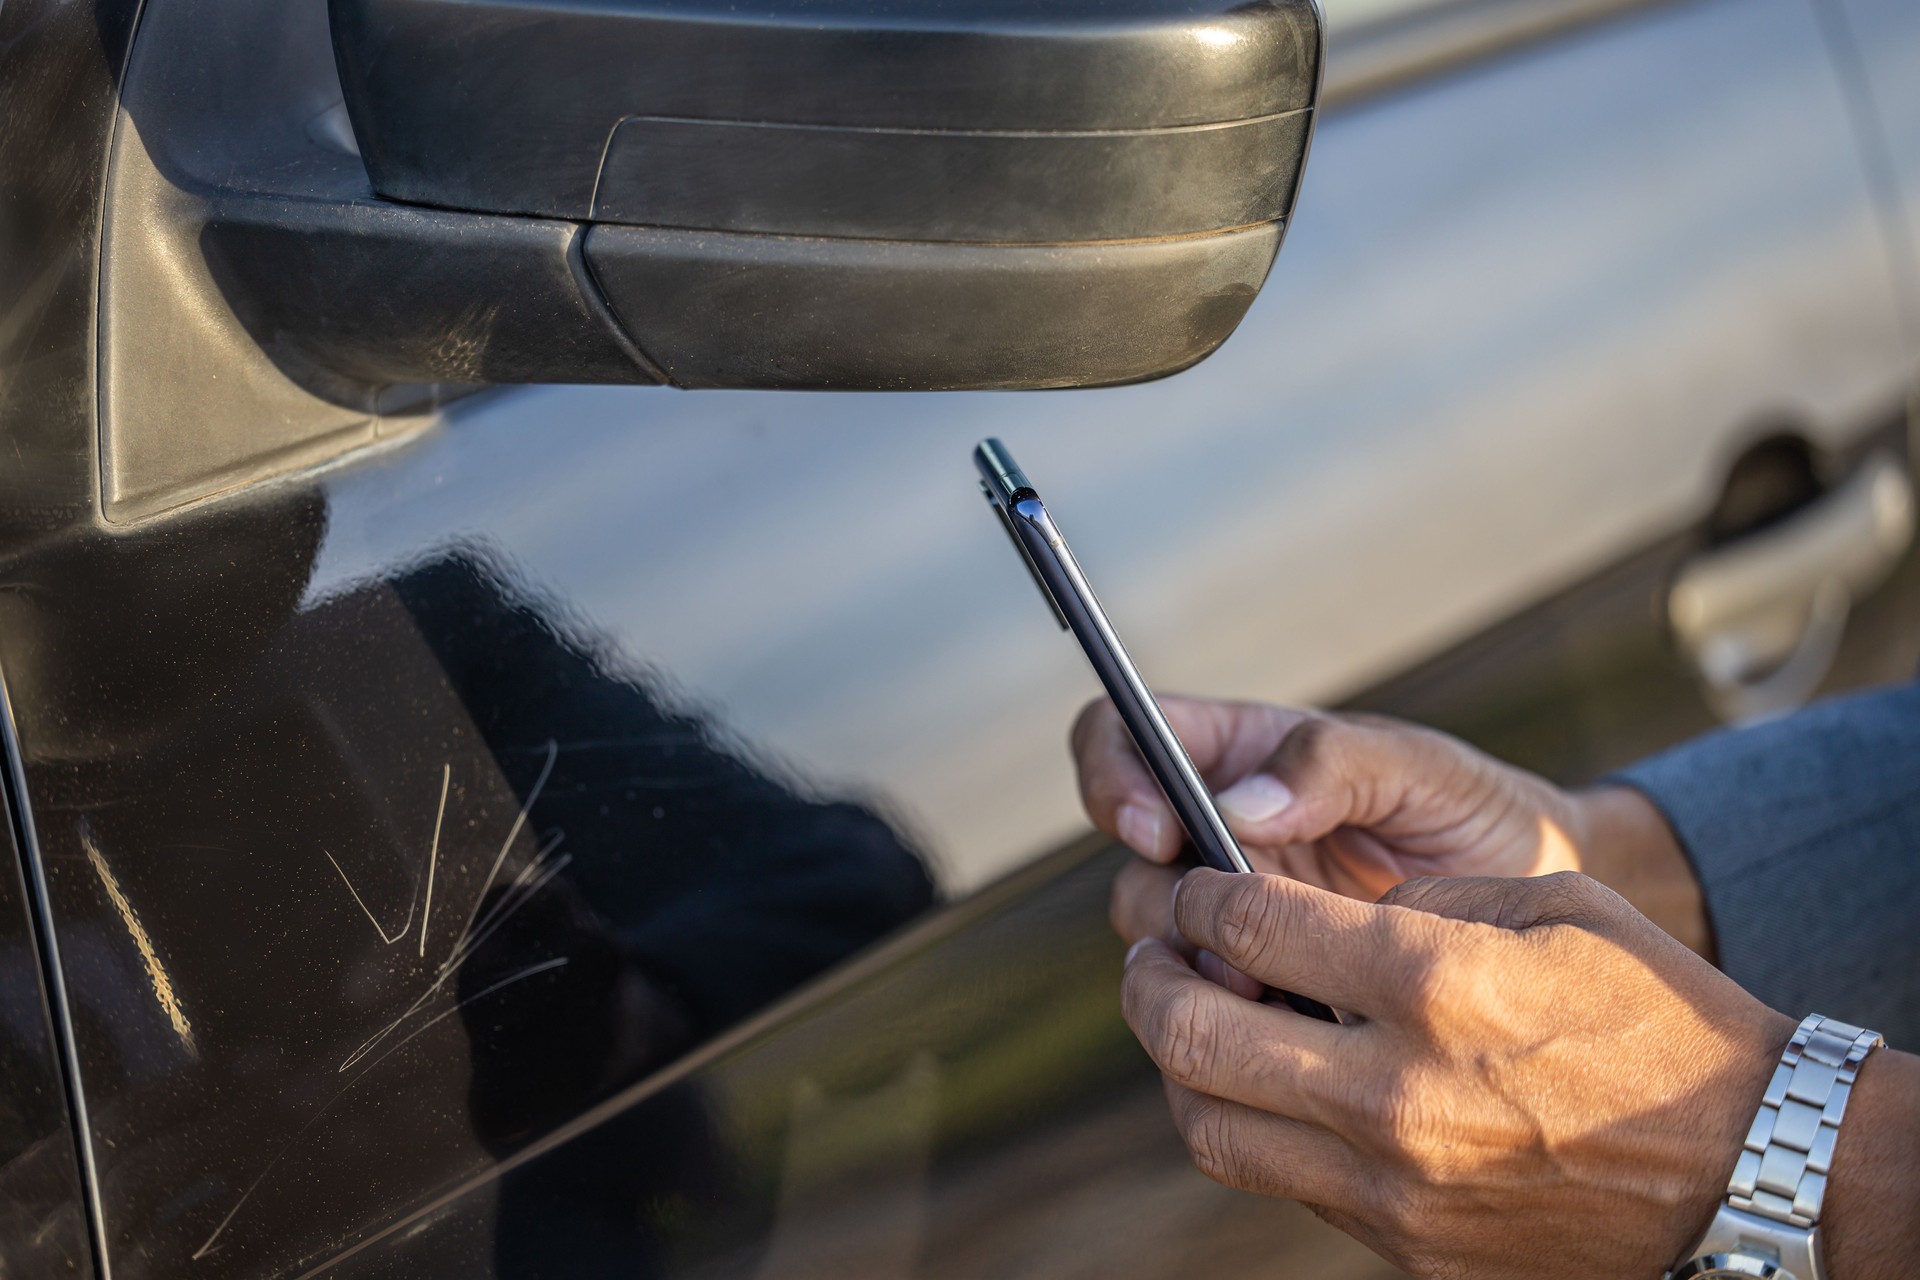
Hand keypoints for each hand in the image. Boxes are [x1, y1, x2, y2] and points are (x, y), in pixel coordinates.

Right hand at [1077, 697, 1709, 953]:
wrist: (1540, 910)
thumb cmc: (1478, 813)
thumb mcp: (1420, 770)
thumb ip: (1333, 764)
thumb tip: (1236, 804)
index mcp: (1238, 755)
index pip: (1118, 738)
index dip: (1112, 777)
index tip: (1158, 830)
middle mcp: (1216, 831)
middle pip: (1128, 857)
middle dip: (1163, 901)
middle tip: (1233, 943)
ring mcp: (1234, 910)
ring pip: (1155, 936)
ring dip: (1194, 965)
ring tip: (1273, 990)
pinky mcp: (1258, 981)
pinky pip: (1207, 1000)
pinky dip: (1231, 1016)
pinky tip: (1295, 1026)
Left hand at [1122, 869, 1793, 1278]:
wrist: (1745, 1168)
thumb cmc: (1651, 1014)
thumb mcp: (1547, 904)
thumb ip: (1414, 897)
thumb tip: (1305, 913)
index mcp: (1433, 981)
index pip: (1248, 922)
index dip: (1196, 893)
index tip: (1193, 886)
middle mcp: (1396, 1092)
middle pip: (1191, 1033)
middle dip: (1149, 979)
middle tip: (1155, 952)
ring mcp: (1394, 1186)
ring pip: (1209, 1128)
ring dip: (1178, 1065)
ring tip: (1194, 1020)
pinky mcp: (1404, 1248)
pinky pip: (1280, 1181)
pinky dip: (1252, 1125)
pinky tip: (1271, 1084)